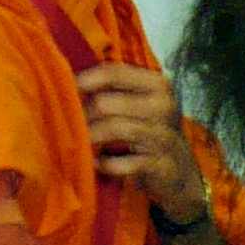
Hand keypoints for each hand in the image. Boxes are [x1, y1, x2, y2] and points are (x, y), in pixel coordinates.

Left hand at [78, 64, 205, 228]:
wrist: (179, 170)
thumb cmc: (149, 131)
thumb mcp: (139, 103)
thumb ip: (112, 89)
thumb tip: (66, 80)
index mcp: (157, 85)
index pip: (113, 73)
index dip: (83, 81)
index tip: (65, 90)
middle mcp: (163, 106)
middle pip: (106, 103)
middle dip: (84, 115)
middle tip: (71, 124)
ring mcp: (164, 136)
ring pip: (115, 129)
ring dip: (91, 137)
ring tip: (80, 141)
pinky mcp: (160, 164)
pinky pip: (122, 163)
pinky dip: (105, 164)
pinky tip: (97, 163)